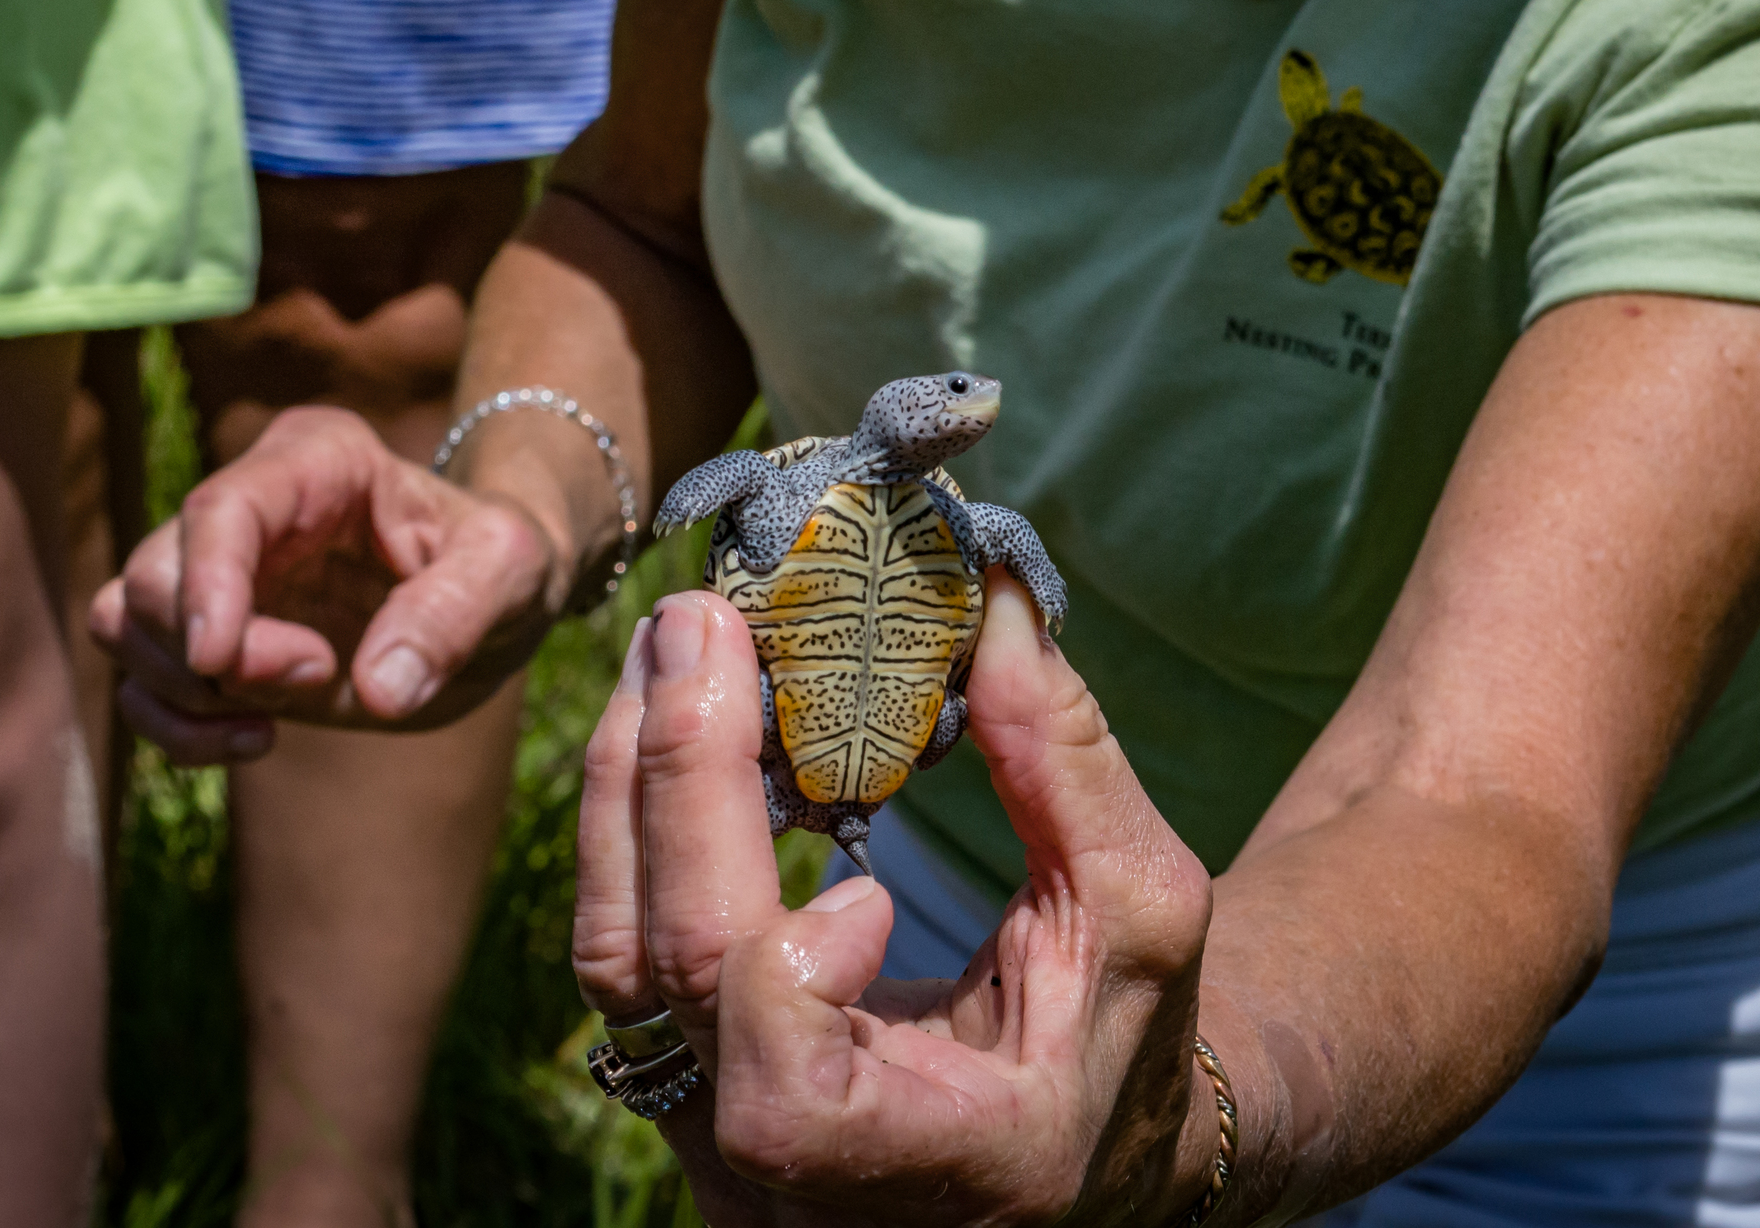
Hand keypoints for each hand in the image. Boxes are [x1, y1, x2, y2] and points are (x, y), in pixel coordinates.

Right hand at [88, 405, 559, 762]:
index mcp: (317, 459)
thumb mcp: (511, 572)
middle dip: (208, 650)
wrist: (496, 600)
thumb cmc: (507, 562)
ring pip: (127, 623)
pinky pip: (144, 685)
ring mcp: (220, 573)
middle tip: (315, 678)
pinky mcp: (213, 640)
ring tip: (275, 721)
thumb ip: (454, 614)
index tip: (220, 658)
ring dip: (181, 692)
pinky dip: (179, 728)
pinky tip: (256, 738)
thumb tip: (381, 689)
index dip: (205, 582)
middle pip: (154, 570)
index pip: (223, 508)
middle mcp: (250, 506)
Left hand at [571, 573, 1218, 1225]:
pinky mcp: (689, 1089)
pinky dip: (639, 824)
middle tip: (699, 624)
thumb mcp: (1143, 906)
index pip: (785, 1110)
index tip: (868, 893)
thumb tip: (988, 591)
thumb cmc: (1125, 1029)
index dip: (782, 984)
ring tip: (671, 645)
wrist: (1083, 1137)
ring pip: (616, 967)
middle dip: (672, 783)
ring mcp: (723, 1148)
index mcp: (949, 1167)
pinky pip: (624, 956)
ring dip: (630, 785)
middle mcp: (802, 1188)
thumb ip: (1064, 764)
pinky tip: (670, 719)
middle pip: (669, 989)